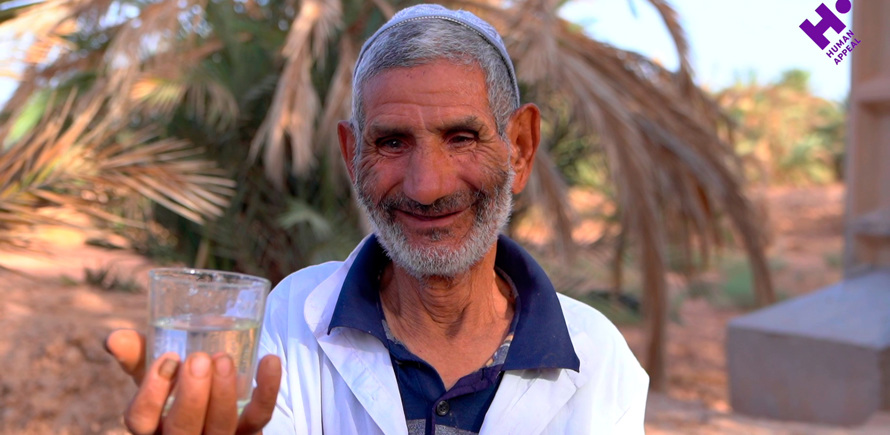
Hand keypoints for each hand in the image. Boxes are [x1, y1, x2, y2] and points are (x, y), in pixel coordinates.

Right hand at [106, 329, 280, 434]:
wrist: (221, 389)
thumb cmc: (177, 383)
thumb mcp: (154, 370)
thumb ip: (137, 353)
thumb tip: (115, 338)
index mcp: (151, 425)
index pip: (140, 421)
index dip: (151, 393)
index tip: (167, 359)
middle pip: (182, 432)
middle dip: (191, 397)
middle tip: (200, 359)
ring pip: (221, 428)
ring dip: (224, 394)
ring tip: (224, 359)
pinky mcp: (250, 433)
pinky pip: (260, 417)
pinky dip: (267, 389)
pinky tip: (269, 360)